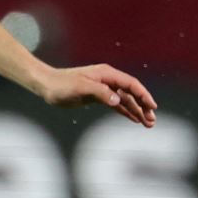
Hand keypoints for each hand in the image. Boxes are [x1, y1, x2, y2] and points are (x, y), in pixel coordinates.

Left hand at [37, 64, 157, 126]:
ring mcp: (103, 89)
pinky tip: (135, 120)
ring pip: (125, 100)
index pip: (131, 84)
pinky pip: (116, 105)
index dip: (143, 95)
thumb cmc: (61, 84)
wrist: (45, 85)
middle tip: (152, 120)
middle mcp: (107, 80)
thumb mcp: (80, 88)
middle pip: (131, 93)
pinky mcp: (97, 97)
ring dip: (137, 111)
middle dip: (143, 106)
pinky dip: (126, 112)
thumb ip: (100, 93)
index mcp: (106, 74)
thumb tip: (118, 100)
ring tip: (148, 124)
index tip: (152, 107)